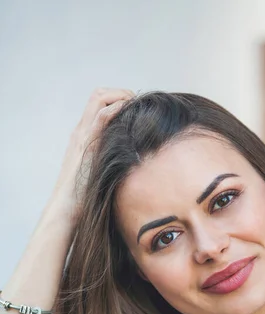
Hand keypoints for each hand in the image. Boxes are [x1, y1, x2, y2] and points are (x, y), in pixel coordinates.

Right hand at [51, 87, 134, 223]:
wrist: (66, 208)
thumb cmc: (84, 198)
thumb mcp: (99, 175)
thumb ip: (109, 164)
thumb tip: (132, 166)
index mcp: (82, 137)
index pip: (97, 104)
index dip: (117, 100)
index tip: (135, 110)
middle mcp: (81, 132)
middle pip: (97, 95)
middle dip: (120, 93)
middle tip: (137, 104)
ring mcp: (82, 135)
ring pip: (99, 98)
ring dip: (121, 96)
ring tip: (136, 104)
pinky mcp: (87, 144)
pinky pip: (102, 116)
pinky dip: (117, 107)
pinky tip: (130, 111)